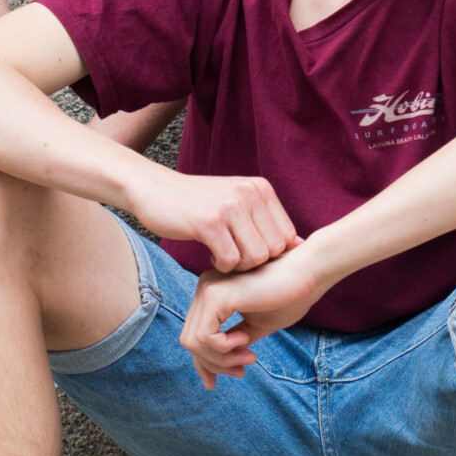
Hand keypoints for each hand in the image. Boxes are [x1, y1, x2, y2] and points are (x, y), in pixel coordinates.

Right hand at [127, 169, 298, 274]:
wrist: (154, 189)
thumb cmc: (198, 203)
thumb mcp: (237, 202)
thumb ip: (265, 221)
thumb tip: (301, 245)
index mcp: (261, 188)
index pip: (287, 236)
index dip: (270, 254)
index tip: (248, 252)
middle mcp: (250, 193)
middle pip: (274, 250)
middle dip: (255, 262)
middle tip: (234, 257)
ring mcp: (230, 206)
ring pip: (255, 257)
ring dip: (238, 266)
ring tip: (223, 254)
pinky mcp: (209, 222)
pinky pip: (230, 260)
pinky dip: (221, 265)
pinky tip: (210, 254)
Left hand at [182, 245, 328, 387]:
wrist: (309, 273)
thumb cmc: (288, 297)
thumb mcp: (253, 328)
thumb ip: (231, 344)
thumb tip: (211, 371)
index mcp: (213, 294)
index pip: (194, 334)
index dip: (203, 363)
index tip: (215, 383)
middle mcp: (205, 288)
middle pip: (190, 340)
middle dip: (214, 364)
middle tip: (242, 369)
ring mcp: (208, 289)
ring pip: (194, 342)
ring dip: (221, 359)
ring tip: (249, 357)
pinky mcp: (215, 295)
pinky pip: (204, 337)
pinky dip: (223, 348)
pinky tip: (245, 340)